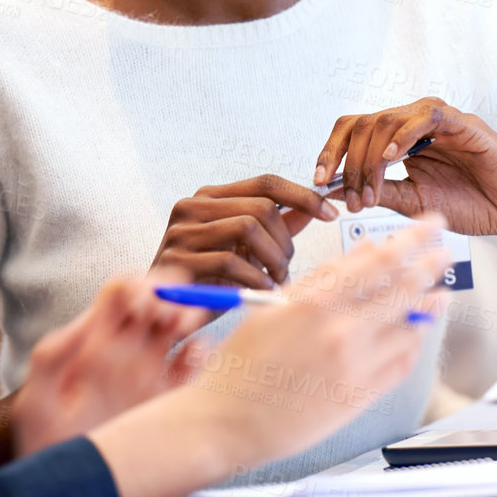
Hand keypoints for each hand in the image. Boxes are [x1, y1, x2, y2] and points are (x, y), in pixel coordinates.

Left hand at [9, 277, 207, 456]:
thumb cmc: (47, 452)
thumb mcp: (37, 405)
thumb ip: (52, 359)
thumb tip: (83, 322)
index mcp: (95, 342)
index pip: (123, 291)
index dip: (141, 286)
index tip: (146, 305)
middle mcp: (126, 351)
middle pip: (159, 300)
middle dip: (174, 296)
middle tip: (175, 318)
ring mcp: (151, 373)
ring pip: (182, 326)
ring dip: (191, 316)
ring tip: (187, 332)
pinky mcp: (171, 399)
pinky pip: (196, 364)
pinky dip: (203, 354)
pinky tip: (194, 365)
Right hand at [153, 175, 338, 289]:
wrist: (165, 314)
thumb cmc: (208, 280)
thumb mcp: (247, 249)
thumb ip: (277, 226)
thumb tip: (313, 207)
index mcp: (210, 197)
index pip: (266, 182)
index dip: (303, 196)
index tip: (330, 213)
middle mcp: (192, 206)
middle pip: (261, 207)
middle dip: (286, 241)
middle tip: (288, 268)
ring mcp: (181, 231)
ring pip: (248, 228)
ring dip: (273, 259)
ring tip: (275, 280)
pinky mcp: (177, 259)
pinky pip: (230, 262)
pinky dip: (255, 278)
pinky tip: (260, 291)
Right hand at [180, 218, 451, 463]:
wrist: (224, 423)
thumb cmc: (240, 365)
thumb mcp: (272, 307)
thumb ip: (320, 280)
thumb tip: (362, 254)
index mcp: (315, 302)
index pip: (380, 259)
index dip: (413, 238)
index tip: (430, 226)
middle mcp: (340, 331)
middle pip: (404, 287)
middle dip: (431, 264)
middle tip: (446, 251)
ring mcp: (354, 367)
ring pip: (410, 326)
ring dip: (430, 305)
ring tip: (440, 292)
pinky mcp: (359, 399)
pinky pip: (401, 364)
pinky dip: (413, 344)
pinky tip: (416, 332)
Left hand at [313, 98, 496, 241]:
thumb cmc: (471, 205)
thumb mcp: (412, 203)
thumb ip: (378, 193)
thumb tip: (333, 190)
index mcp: (399, 140)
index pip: (353, 132)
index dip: (330, 153)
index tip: (317, 182)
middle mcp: (414, 124)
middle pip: (362, 124)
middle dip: (347, 163)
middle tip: (350, 199)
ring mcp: (437, 120)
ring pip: (386, 120)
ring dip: (368, 159)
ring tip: (368, 192)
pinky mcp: (462, 122)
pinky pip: (425, 116)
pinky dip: (402, 136)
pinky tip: (389, 160)